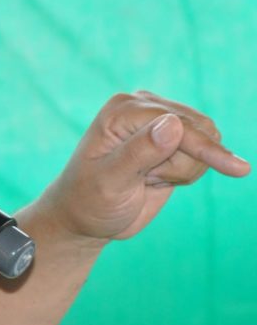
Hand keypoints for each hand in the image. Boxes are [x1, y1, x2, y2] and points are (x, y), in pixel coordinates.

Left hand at [36, 90, 249, 245]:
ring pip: (205, 143)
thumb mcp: (110, 182)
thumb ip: (140, 152)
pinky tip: (156, 178)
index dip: (203, 149)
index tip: (237, 169)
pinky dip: (186, 173)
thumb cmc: (90, 200)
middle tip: (147, 180)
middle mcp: (141, 107)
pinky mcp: (169, 139)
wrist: (86, 216)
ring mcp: (156, 121)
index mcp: (122, 110)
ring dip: (184, 170)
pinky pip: (202, 155)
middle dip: (183, 165)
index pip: (178, 122)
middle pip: (198, 130)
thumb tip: (174, 123)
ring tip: (147, 180)